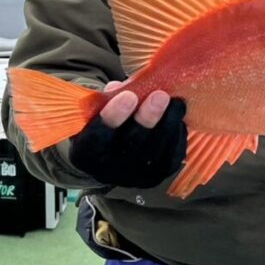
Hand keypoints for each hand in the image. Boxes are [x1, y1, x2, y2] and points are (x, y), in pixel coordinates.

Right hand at [69, 84, 187, 187]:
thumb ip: (107, 99)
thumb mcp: (96, 111)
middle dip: (147, 119)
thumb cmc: (103, 125)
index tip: (128, 95)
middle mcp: (107, 171)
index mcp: (85, 153)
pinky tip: (179, 116)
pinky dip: (178, 136)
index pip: (97, 137)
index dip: (113, 117)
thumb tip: (119, 87)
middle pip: (130, 146)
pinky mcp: (155, 178)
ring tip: (176, 102)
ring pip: (154, 152)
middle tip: (160, 96)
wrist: (111, 154)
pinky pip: (171, 158)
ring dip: (168, 124)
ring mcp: (133, 178)